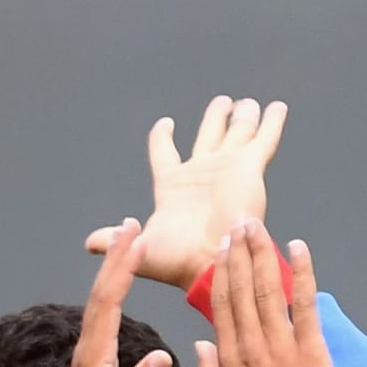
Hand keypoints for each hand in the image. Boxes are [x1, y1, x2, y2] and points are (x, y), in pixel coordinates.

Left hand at [84, 96, 288, 288]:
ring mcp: (227, 169)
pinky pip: (263, 139)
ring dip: (242, 118)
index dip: (163, 137)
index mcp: (173, 186)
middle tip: (223, 102)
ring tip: (246, 103)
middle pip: (208, 136)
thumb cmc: (178, 261)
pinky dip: (271, 123)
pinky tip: (277, 108)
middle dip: (215, 119)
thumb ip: (114, 239)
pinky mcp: (249, 169)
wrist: (212, 264)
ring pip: (236, 133)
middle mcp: (202, 173)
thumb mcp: (139, 247)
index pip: (165, 154)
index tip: (166, 123)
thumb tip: (89, 243)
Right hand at [195, 221, 337, 366]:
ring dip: (263, 255)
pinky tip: (299, 249)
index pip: (222, 304)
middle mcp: (252, 346)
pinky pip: (305, 305)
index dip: (222, 272)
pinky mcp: (310, 350)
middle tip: (239, 223)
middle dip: (240, 253)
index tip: (222, 248)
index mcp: (229, 358)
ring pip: (268, 290)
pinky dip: (303, 275)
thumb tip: (202, 345)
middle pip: (242, 289)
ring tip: (257, 228)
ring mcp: (281, 346)